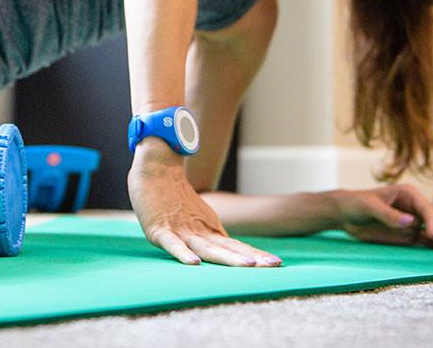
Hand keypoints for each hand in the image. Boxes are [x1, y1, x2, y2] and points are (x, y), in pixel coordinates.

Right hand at [128, 155, 281, 266]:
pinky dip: (183, 253)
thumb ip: (210, 234)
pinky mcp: (159, 230)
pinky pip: (172, 244)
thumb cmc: (173, 193)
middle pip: (226, 248)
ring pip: (206, 248)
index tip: (277, 263)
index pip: (235, 245)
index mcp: (208, 228)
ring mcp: (180, 230)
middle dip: (249, 258)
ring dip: (227, 258)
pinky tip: (194, 263)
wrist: (155, 166)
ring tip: (247, 266)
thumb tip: (228, 250)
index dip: (254, 254)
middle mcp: (198, 231)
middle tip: (273, 265)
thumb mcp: (197, 215)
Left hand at [328, 184, 432, 249]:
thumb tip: (412, 222)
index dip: (432, 222)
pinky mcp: (409, 233)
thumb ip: (389, 215)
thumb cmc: (356, 204)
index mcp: (408, 194)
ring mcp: (413, 220)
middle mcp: (414, 206)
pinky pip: (427, 239)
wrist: (344, 213)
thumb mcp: (370, 208)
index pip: (426, 208)